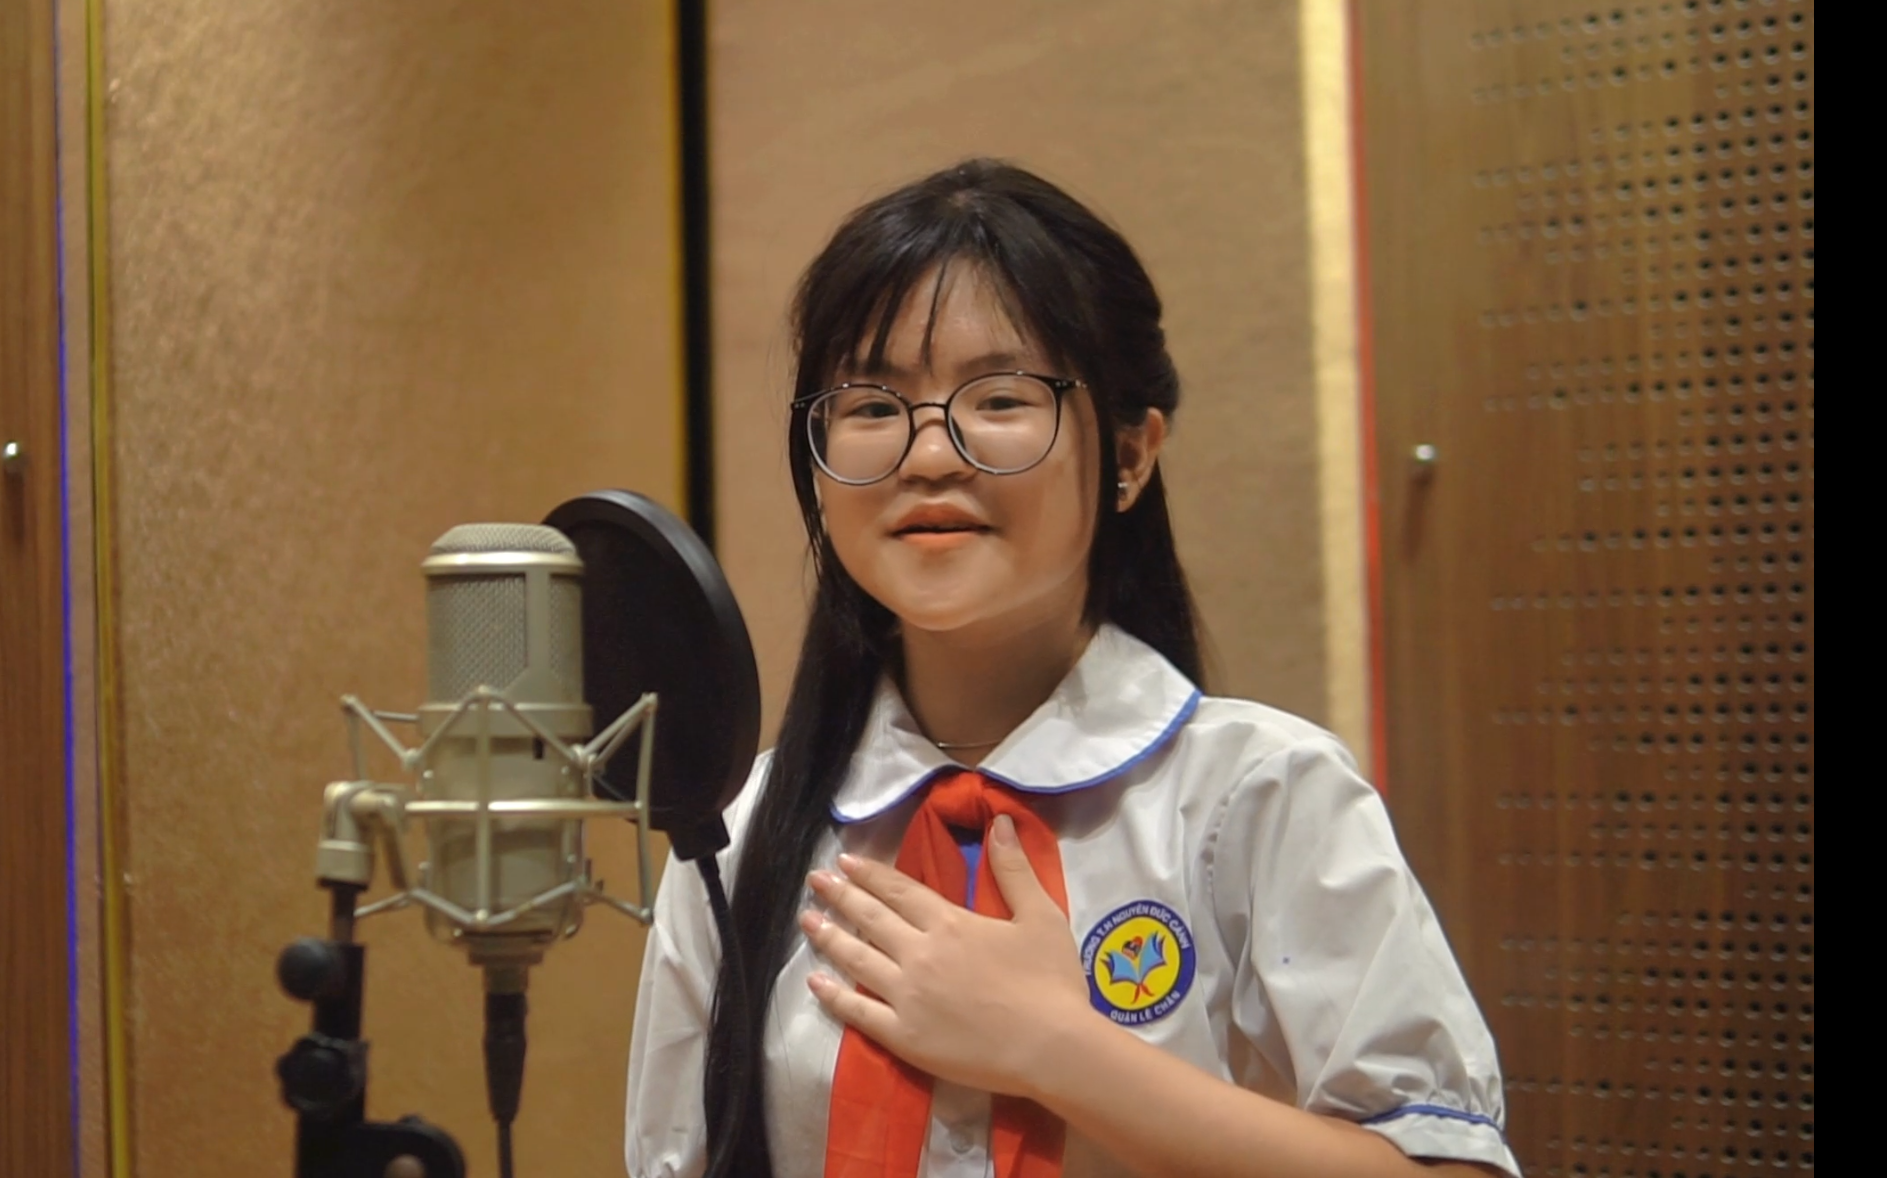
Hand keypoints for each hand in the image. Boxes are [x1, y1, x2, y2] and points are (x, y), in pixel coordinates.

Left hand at [801, 814, 1094, 1098]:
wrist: (1051, 1048)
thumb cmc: (1050, 982)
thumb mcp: (1041, 916)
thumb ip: (1014, 869)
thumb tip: (1002, 821)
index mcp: (949, 923)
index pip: (899, 891)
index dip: (870, 875)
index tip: (844, 862)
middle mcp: (919, 954)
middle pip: (870, 918)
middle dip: (839, 896)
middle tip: (814, 881)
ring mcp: (906, 996)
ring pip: (856, 959)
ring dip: (828, 937)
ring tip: (807, 920)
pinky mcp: (903, 1036)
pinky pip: (858, 1012)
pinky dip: (834, 995)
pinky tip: (815, 982)